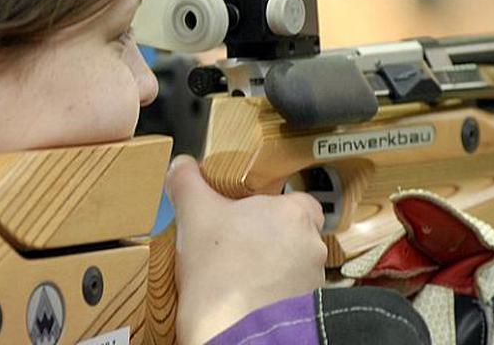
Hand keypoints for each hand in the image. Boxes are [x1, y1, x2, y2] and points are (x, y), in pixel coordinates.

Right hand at [166, 155, 326, 344]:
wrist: (231, 330)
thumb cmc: (218, 270)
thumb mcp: (193, 213)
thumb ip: (187, 182)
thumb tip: (181, 166)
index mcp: (293, 212)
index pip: (295, 199)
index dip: (269, 206)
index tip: (246, 214)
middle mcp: (311, 245)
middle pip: (290, 232)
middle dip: (265, 238)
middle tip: (232, 245)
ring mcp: (311, 280)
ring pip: (290, 264)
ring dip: (268, 267)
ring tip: (233, 275)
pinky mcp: (304, 308)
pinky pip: (288, 292)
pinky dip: (269, 293)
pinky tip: (242, 296)